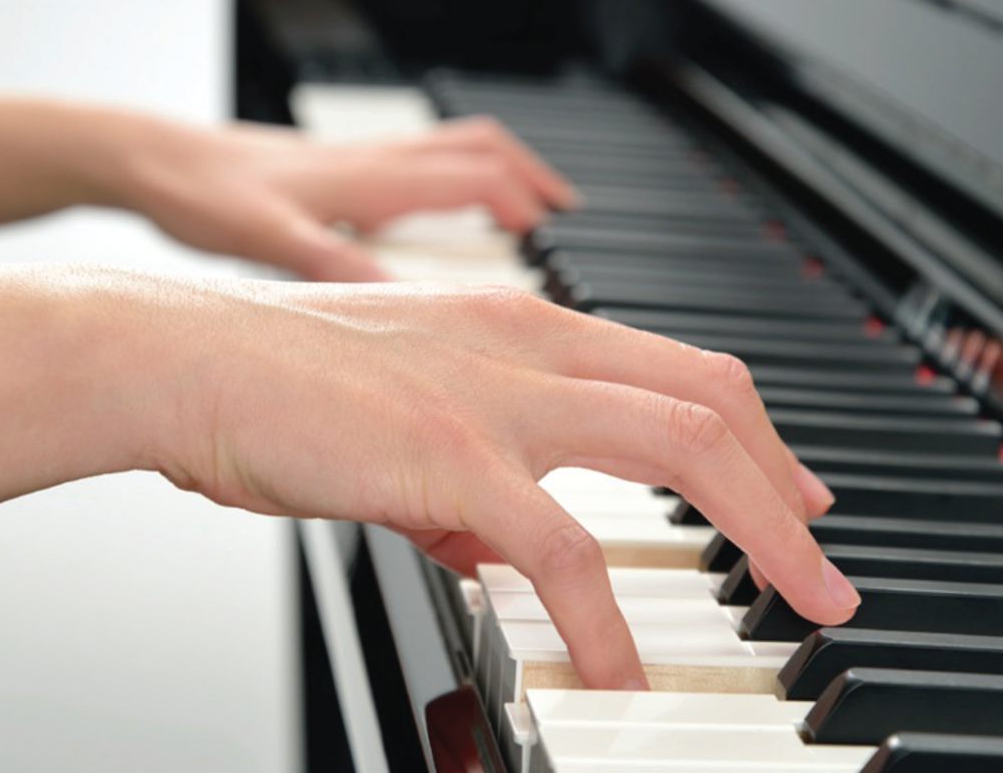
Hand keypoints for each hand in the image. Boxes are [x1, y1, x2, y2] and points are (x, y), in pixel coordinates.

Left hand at [91, 115, 577, 280]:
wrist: (146, 160)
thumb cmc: (201, 195)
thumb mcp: (271, 241)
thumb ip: (340, 270)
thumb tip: (409, 305)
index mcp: (371, 177)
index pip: (478, 175)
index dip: (529, 205)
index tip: (561, 238)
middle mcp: (372, 160)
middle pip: (480, 149)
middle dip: (532, 180)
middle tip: (566, 218)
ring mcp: (353, 160)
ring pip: (450, 148)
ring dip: (495, 172)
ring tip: (525, 210)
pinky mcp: (330, 168)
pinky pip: (414, 161)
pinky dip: (447, 180)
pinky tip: (433, 219)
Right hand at [113, 276, 857, 689]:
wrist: (179, 359)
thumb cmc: (270, 386)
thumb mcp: (395, 417)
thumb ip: (461, 482)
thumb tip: (496, 550)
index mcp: (520, 325)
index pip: (674, 369)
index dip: (752, 431)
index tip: (790, 489)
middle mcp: (529, 344)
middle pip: (710, 398)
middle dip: (787, 484)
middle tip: (824, 557)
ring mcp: (498, 394)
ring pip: (681, 445)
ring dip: (762, 530)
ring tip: (801, 601)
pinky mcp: (452, 458)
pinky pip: (564, 549)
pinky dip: (608, 620)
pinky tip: (619, 676)